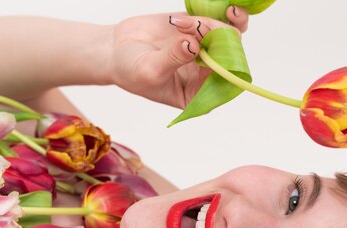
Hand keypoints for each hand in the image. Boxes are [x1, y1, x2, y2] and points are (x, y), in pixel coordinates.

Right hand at [109, 7, 248, 108]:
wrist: (115, 49)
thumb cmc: (129, 71)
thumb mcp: (150, 70)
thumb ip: (174, 59)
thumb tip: (194, 44)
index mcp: (198, 93)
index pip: (224, 82)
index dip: (225, 65)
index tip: (212, 51)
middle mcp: (206, 73)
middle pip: (230, 56)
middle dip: (218, 39)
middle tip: (196, 28)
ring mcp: (204, 50)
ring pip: (228, 36)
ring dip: (212, 24)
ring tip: (180, 23)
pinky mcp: (199, 29)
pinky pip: (218, 20)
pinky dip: (212, 14)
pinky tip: (193, 16)